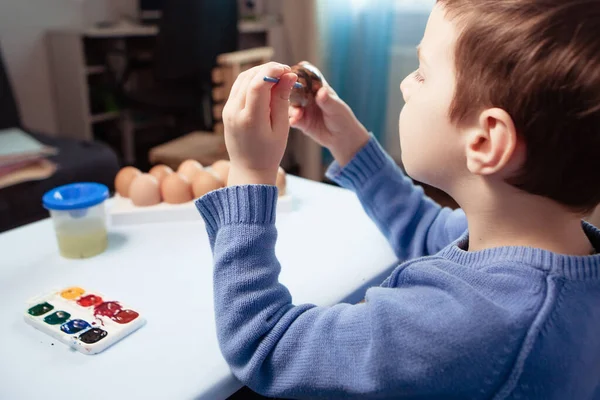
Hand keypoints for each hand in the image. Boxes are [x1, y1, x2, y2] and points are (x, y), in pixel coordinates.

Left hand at [222, 62, 297, 186]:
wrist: (249, 170)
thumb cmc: (270, 152)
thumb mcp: (281, 127)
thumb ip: (283, 99)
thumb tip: (289, 75)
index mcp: (250, 119)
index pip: (258, 83)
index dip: (273, 71)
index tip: (288, 70)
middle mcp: (234, 112)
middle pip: (249, 77)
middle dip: (268, 69)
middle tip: (286, 72)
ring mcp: (228, 110)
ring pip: (242, 79)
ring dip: (259, 72)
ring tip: (277, 77)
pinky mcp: (227, 110)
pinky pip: (238, 87)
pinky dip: (252, 80)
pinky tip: (265, 84)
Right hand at [289, 62, 369, 165]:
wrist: (342, 138)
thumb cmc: (342, 118)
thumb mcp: (336, 107)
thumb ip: (327, 100)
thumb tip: (322, 92)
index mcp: (317, 88)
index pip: (306, 75)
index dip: (298, 72)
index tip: (291, 73)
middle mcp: (308, 97)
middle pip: (294, 88)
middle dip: (288, 89)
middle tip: (286, 91)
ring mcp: (303, 109)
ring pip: (291, 104)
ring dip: (292, 107)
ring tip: (297, 112)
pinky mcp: (301, 122)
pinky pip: (293, 119)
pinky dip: (293, 119)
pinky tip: (295, 121)